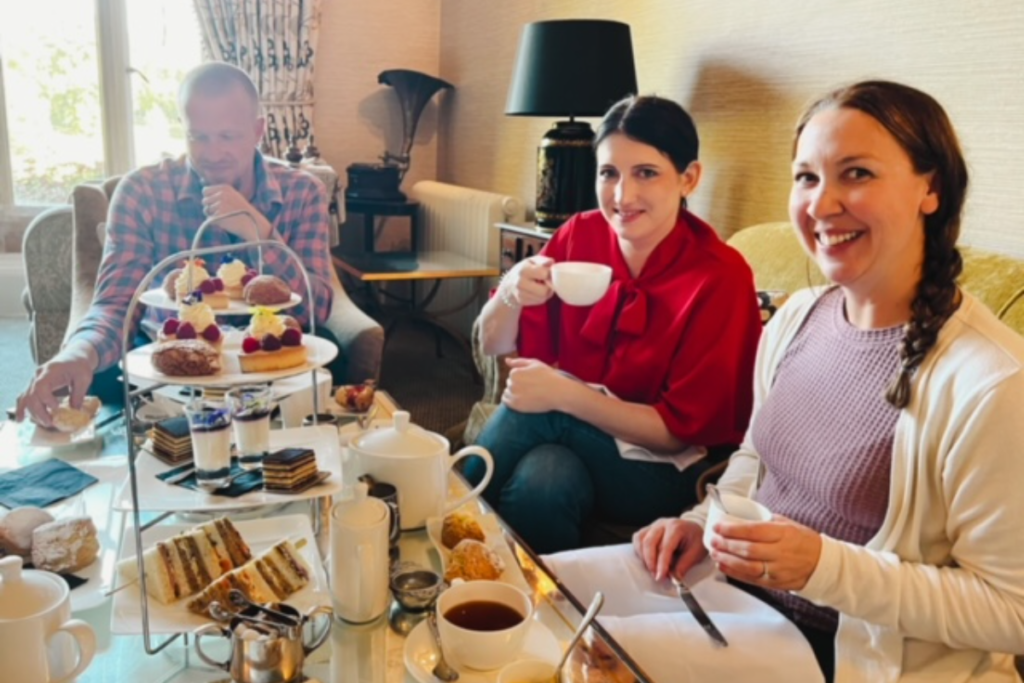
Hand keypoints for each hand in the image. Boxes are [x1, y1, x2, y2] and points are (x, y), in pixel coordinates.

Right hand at [15, 350, 95, 427]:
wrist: (73, 357)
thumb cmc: (79, 366)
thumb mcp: (84, 378)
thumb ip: (79, 393)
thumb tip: (75, 410)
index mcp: (50, 371)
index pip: (41, 386)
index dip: (46, 399)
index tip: (56, 408)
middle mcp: (38, 375)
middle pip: (31, 395)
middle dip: (39, 411)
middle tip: (50, 422)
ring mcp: (34, 380)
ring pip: (26, 398)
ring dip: (32, 412)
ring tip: (44, 423)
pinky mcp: (34, 386)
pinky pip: (24, 397)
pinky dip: (22, 408)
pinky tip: (22, 419)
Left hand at [201, 185, 269, 240]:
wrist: (253, 222)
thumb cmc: (242, 210)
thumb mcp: (233, 195)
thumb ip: (219, 191)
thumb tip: (201, 182)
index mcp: (224, 188)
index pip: (205, 191)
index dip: (209, 198)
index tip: (217, 203)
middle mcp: (221, 195)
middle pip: (204, 201)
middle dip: (210, 206)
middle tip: (221, 211)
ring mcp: (219, 205)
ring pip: (206, 210)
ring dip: (212, 214)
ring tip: (224, 216)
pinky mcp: (218, 216)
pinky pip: (209, 218)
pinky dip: (214, 221)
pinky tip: (224, 221)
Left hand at [500, 357, 578, 412]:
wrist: (558, 393)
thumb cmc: (548, 376)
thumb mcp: (534, 363)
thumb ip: (518, 361)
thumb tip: (506, 360)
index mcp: (515, 372)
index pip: (512, 374)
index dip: (522, 376)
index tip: (531, 379)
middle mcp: (511, 384)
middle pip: (510, 383)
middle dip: (517, 384)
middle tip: (531, 387)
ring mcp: (513, 395)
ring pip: (507, 392)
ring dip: (514, 392)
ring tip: (527, 393)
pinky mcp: (516, 406)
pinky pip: (506, 402)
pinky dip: (511, 400)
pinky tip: (521, 399)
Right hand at [503, 256, 553, 306]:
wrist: (509, 283)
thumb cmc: (524, 269)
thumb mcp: (532, 261)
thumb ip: (542, 260)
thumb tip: (551, 262)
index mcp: (523, 270)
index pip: (544, 274)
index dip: (549, 273)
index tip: (547, 272)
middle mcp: (520, 283)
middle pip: (544, 290)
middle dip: (548, 286)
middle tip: (545, 281)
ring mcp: (520, 294)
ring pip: (543, 297)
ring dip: (546, 292)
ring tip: (541, 285)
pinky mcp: (522, 301)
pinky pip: (540, 301)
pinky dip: (541, 297)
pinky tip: (536, 291)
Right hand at [632, 517, 705, 581]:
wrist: (693, 530)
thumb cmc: (695, 541)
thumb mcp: (696, 553)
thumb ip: (684, 565)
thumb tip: (673, 578)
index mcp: (676, 527)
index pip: (665, 547)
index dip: (661, 564)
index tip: (660, 577)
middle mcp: (662, 523)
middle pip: (649, 542)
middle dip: (650, 562)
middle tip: (656, 576)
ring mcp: (653, 525)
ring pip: (640, 539)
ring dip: (643, 557)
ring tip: (652, 570)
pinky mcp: (648, 529)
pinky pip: (638, 538)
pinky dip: (639, 551)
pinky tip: (647, 560)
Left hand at [707, 515, 822, 590]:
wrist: (823, 564)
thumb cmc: (803, 540)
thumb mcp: (787, 524)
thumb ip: (765, 521)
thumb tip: (740, 515)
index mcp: (783, 534)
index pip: (753, 531)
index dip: (732, 529)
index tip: (718, 526)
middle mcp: (780, 553)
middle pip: (748, 549)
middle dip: (726, 545)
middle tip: (713, 539)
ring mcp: (777, 570)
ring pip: (748, 566)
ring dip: (727, 560)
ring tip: (715, 553)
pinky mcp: (775, 583)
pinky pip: (751, 579)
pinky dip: (734, 573)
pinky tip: (723, 566)